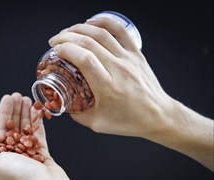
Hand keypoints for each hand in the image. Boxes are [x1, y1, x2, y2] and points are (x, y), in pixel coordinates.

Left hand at [0, 92, 74, 179]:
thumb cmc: (16, 179)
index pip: (0, 129)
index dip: (3, 112)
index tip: (8, 98)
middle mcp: (13, 154)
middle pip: (13, 127)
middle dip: (15, 110)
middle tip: (18, 95)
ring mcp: (28, 154)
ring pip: (27, 129)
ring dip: (27, 114)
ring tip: (28, 99)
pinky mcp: (42, 155)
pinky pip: (39, 135)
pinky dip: (38, 123)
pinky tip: (37, 112)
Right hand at [48, 18, 172, 137]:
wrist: (158, 115)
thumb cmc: (130, 120)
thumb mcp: (98, 123)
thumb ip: (77, 114)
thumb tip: (63, 104)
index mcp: (108, 87)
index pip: (84, 59)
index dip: (66, 50)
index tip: (55, 51)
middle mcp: (118, 69)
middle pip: (89, 43)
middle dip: (67, 37)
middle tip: (55, 41)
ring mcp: (128, 59)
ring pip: (102, 33)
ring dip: (80, 28)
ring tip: (67, 32)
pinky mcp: (135, 53)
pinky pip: (120, 30)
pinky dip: (104, 22)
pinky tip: (91, 22)